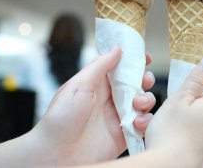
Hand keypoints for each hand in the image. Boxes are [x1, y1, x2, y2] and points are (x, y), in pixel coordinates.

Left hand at [28, 47, 155, 165]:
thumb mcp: (79, 85)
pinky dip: (146, 122)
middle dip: (145, 79)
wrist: (55, 153)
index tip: (146, 57)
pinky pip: (143, 125)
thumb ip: (100, 66)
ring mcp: (118, 117)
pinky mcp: (124, 135)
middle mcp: (110, 98)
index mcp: (98, 84)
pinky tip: (137, 123)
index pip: (120, 68)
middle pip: (136, 83)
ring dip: (146, 99)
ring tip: (138, 104)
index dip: (134, 61)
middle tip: (144, 81)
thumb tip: (117, 48)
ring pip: (143, 102)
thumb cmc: (60, 117)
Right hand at [145, 56, 202, 167]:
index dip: (184, 97)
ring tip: (163, 135)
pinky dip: (182, 145)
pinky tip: (169, 147)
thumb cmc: (170, 132)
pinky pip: (193, 146)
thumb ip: (195, 78)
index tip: (171, 104)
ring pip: (194, 130)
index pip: (201, 94)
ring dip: (180, 130)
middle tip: (163, 120)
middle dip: (181, 114)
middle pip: (197, 112)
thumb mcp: (179, 98)